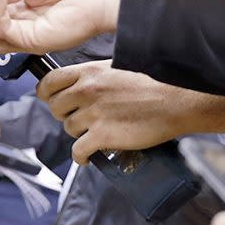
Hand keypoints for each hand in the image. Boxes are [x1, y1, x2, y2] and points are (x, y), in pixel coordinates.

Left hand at [37, 59, 187, 163]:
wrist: (178, 99)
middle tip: (79, 118)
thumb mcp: (117, 67)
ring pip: (68, 128)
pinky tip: (88, 156)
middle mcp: (87, 90)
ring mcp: (94, 113)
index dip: (47, 93)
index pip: (49, 81)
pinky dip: (81, 156)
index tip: (51, 99)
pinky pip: (78, 151)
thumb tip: (79, 86)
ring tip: (94, 133)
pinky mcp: (103, 135)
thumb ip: (94, 76)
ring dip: (78, 133)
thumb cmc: (154, 82)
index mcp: (89, 71)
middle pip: (55, 107)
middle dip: (64, 114)